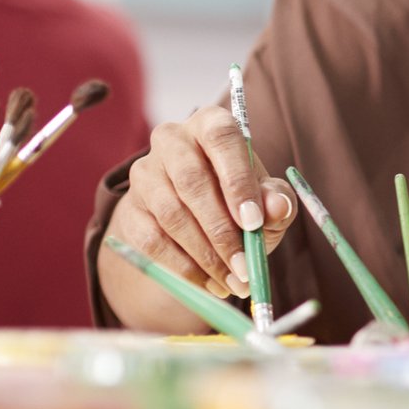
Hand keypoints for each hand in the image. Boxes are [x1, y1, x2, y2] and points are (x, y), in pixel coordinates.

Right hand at [104, 104, 296, 302]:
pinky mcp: (130, 207)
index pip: (222, 140)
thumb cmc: (239, 199)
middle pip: (192, 182)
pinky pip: (152, 240)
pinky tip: (209, 283)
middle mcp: (172, 140)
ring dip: (205, 255)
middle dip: (222, 231)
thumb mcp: (266, 198)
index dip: (238, 181)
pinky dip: (184, 267)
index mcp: (211, 125)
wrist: (196, 217)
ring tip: (234, 282)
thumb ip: (278, 201)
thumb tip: (277, 206)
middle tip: (245, 267)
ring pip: (172, 215)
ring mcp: (145, 173)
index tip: (254, 222)